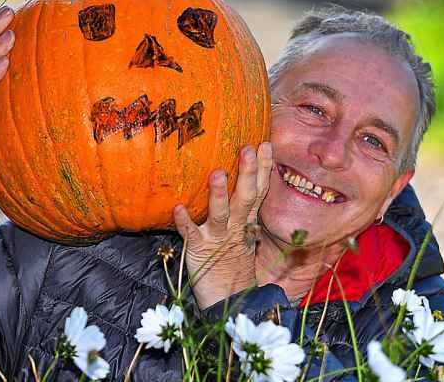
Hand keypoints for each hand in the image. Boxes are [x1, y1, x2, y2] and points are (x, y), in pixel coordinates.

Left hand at [174, 142, 272, 308]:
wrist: (226, 300)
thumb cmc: (230, 263)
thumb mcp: (242, 235)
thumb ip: (241, 212)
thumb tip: (242, 185)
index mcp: (246, 222)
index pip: (258, 192)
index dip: (264, 169)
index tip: (266, 143)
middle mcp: (234, 228)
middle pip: (245, 198)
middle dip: (248, 173)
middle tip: (247, 149)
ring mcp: (216, 239)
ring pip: (221, 214)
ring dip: (218, 194)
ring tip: (216, 173)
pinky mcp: (198, 251)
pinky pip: (191, 234)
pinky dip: (184, 221)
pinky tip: (177, 208)